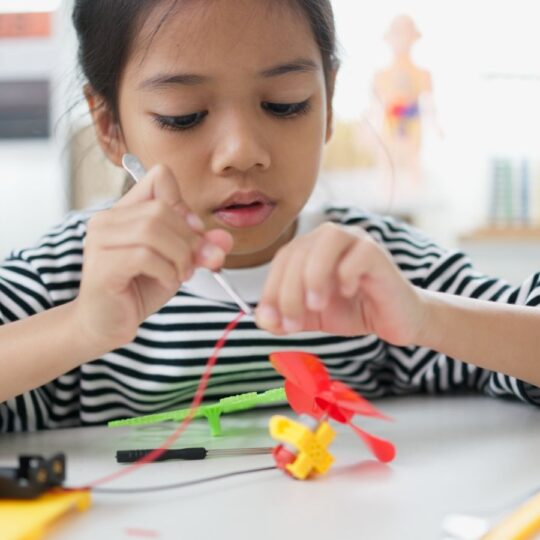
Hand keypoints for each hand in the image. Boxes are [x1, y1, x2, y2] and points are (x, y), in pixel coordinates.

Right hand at [72, 164, 232, 350]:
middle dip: (189, 238)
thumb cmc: (139, 288)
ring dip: (179, 255)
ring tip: (181, 274)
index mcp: (126, 210)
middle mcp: (107, 219)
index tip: (193, 236)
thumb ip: (200, 247)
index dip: (184, 206)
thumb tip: (225, 240)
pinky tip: (166, 281)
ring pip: (153, 229)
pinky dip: (166, 270)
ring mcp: (100, 240)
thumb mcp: (178, 262)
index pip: (160, 177)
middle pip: (162, 207)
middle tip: (194, 264)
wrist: (108, 325)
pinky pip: (145, 255)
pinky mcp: (102, 265)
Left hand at [255, 222, 425, 344]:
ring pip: (325, 244)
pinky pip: (357, 255)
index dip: (270, 289)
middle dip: (289, 292)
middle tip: (291, 324)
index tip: (267, 320)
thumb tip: (261, 320)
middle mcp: (330, 237)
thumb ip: (286, 318)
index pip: (283, 259)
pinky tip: (348, 293)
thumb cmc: (353, 311)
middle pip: (299, 252)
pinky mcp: (377, 252)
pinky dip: (346, 274)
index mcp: (311, 247)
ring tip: (316, 306)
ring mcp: (356, 240)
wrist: (395, 320)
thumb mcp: (311, 317)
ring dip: (313, 277)